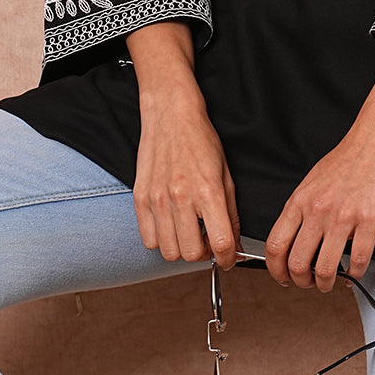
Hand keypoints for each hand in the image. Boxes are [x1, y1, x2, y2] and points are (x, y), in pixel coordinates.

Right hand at [127, 22, 240, 268]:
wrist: (170, 114)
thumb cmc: (201, 140)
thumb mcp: (226, 174)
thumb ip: (231, 212)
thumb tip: (234, 245)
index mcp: (208, 191)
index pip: (221, 243)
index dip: (228, 259)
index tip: (228, 259)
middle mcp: (181, 198)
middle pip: (191, 254)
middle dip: (204, 254)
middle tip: (208, 241)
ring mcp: (157, 200)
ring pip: (168, 252)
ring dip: (181, 248)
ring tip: (188, 232)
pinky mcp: (140, 199)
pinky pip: (148, 239)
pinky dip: (160, 239)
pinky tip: (170, 224)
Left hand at [264, 114, 374, 291]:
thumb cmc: (349, 155)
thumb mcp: (313, 179)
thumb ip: (303, 207)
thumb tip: (296, 235)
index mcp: (300, 200)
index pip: (275, 245)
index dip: (275, 270)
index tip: (282, 277)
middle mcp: (318, 210)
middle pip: (297, 263)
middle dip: (301, 282)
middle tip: (308, 284)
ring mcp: (344, 215)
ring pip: (325, 268)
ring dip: (326, 284)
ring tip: (331, 283)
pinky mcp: (371, 218)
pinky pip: (360, 259)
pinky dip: (356, 273)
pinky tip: (356, 271)